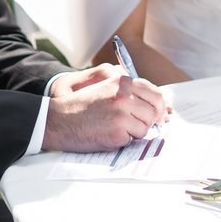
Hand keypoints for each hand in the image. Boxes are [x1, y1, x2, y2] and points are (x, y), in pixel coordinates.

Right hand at [42, 65, 168, 151]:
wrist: (59, 120)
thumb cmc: (83, 106)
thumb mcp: (107, 89)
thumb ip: (130, 92)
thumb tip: (160, 105)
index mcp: (122, 81)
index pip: (154, 93)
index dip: (160, 106)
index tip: (160, 114)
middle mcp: (124, 95)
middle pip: (154, 110)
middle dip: (151, 120)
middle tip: (142, 125)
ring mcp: (121, 114)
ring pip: (146, 127)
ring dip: (136, 131)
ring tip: (118, 128)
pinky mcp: (117, 132)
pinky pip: (134, 139)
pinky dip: (125, 140)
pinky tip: (110, 135)